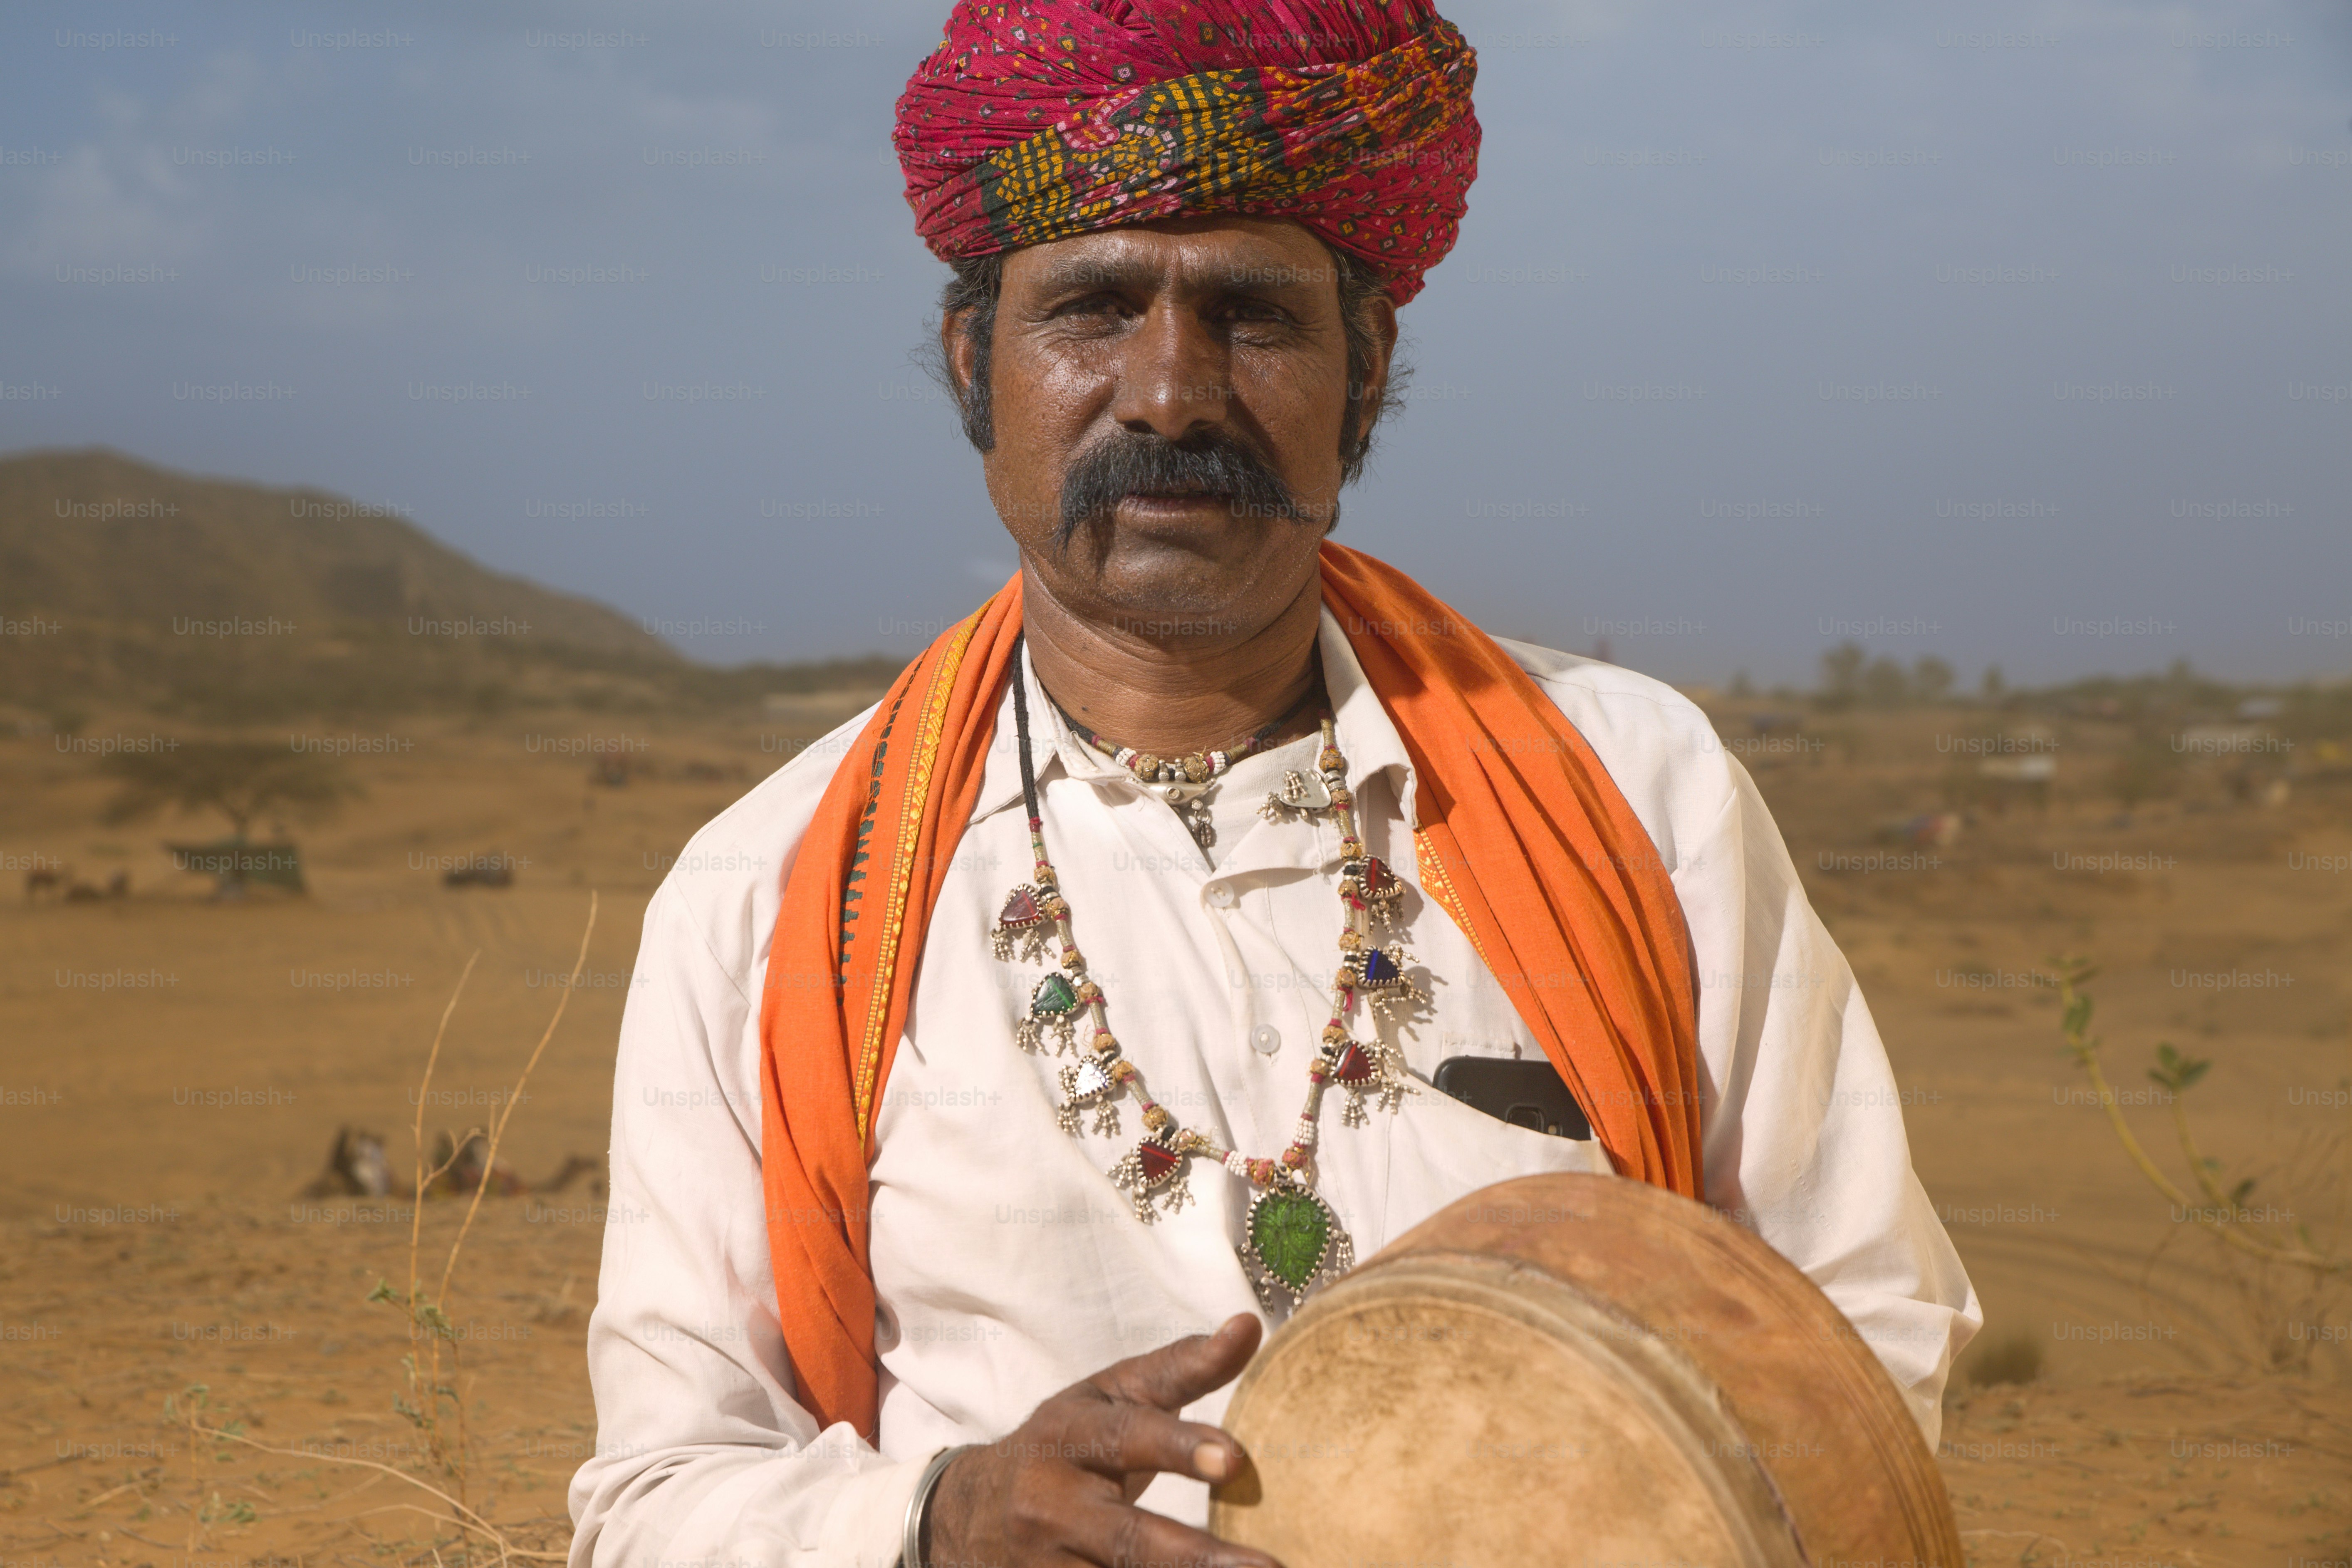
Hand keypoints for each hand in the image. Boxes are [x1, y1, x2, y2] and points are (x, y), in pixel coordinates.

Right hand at [922, 1312, 1279, 1567]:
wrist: (977, 1509)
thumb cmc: (1072, 1440)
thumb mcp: (1115, 1394)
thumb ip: (1183, 1366)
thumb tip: (1250, 1326)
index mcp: (1067, 1435)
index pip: (1124, 1437)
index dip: (1177, 1447)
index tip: (1235, 1459)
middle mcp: (1051, 1504)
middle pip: (1127, 1537)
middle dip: (1194, 1556)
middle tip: (1266, 1567)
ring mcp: (1047, 1563)